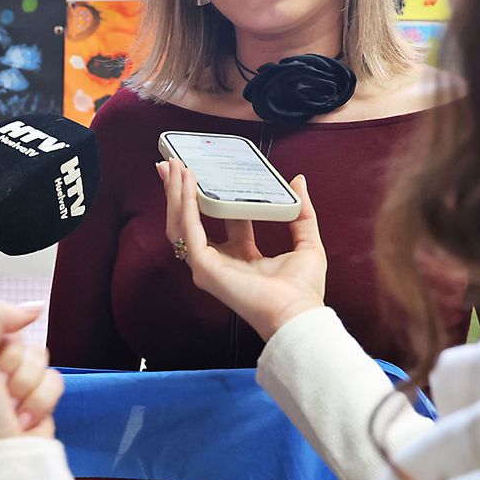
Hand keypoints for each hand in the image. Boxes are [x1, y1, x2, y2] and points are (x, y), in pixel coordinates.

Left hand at [0, 299, 62, 457]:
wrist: (2, 461)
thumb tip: (31, 307)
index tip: (2, 334)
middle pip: (13, 332)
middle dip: (11, 358)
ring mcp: (10, 383)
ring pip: (37, 354)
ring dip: (26, 381)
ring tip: (12, 406)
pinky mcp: (36, 398)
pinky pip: (53, 377)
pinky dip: (42, 398)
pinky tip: (26, 418)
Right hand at [158, 158, 326, 341]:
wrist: (298, 315)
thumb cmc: (303, 291)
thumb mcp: (307, 242)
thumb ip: (302, 212)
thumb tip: (298, 181)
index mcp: (242, 256)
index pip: (222, 219)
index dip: (214, 195)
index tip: (207, 171)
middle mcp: (220, 260)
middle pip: (191, 220)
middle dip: (179, 192)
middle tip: (172, 164)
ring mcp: (207, 265)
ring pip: (181, 224)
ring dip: (175, 194)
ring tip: (172, 166)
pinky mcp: (204, 266)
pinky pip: (188, 229)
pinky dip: (184, 204)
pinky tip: (186, 182)